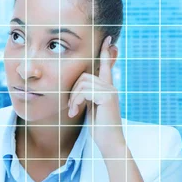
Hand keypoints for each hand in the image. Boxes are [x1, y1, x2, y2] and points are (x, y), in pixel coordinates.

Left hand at [67, 36, 124, 152]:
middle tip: (71, 107)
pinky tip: (75, 113)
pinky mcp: (108, 97)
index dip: (105, 52)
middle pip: (83, 76)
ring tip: (73, 111)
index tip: (107, 39)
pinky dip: (76, 102)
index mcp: (107, 88)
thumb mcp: (91, 108)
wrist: (110, 143)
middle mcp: (110, 86)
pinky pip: (84, 91)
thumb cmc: (99, 128)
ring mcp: (110, 90)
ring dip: (73, 98)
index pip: (106, 66)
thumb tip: (79, 88)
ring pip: (82, 83)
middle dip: (72, 91)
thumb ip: (87, 95)